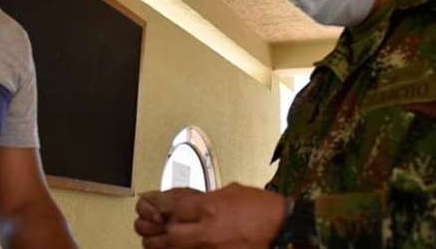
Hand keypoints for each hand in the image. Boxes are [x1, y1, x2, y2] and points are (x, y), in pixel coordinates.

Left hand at [149, 183, 286, 248]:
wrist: (283, 227)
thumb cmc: (260, 206)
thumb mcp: (231, 191)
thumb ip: (208, 198)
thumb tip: (191, 203)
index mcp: (211, 207)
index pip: (175, 208)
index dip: (162, 208)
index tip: (156, 208)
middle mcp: (208, 231)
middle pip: (172, 235)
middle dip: (159, 234)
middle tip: (152, 233)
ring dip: (169, 247)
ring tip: (160, 245)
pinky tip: (183, 248)